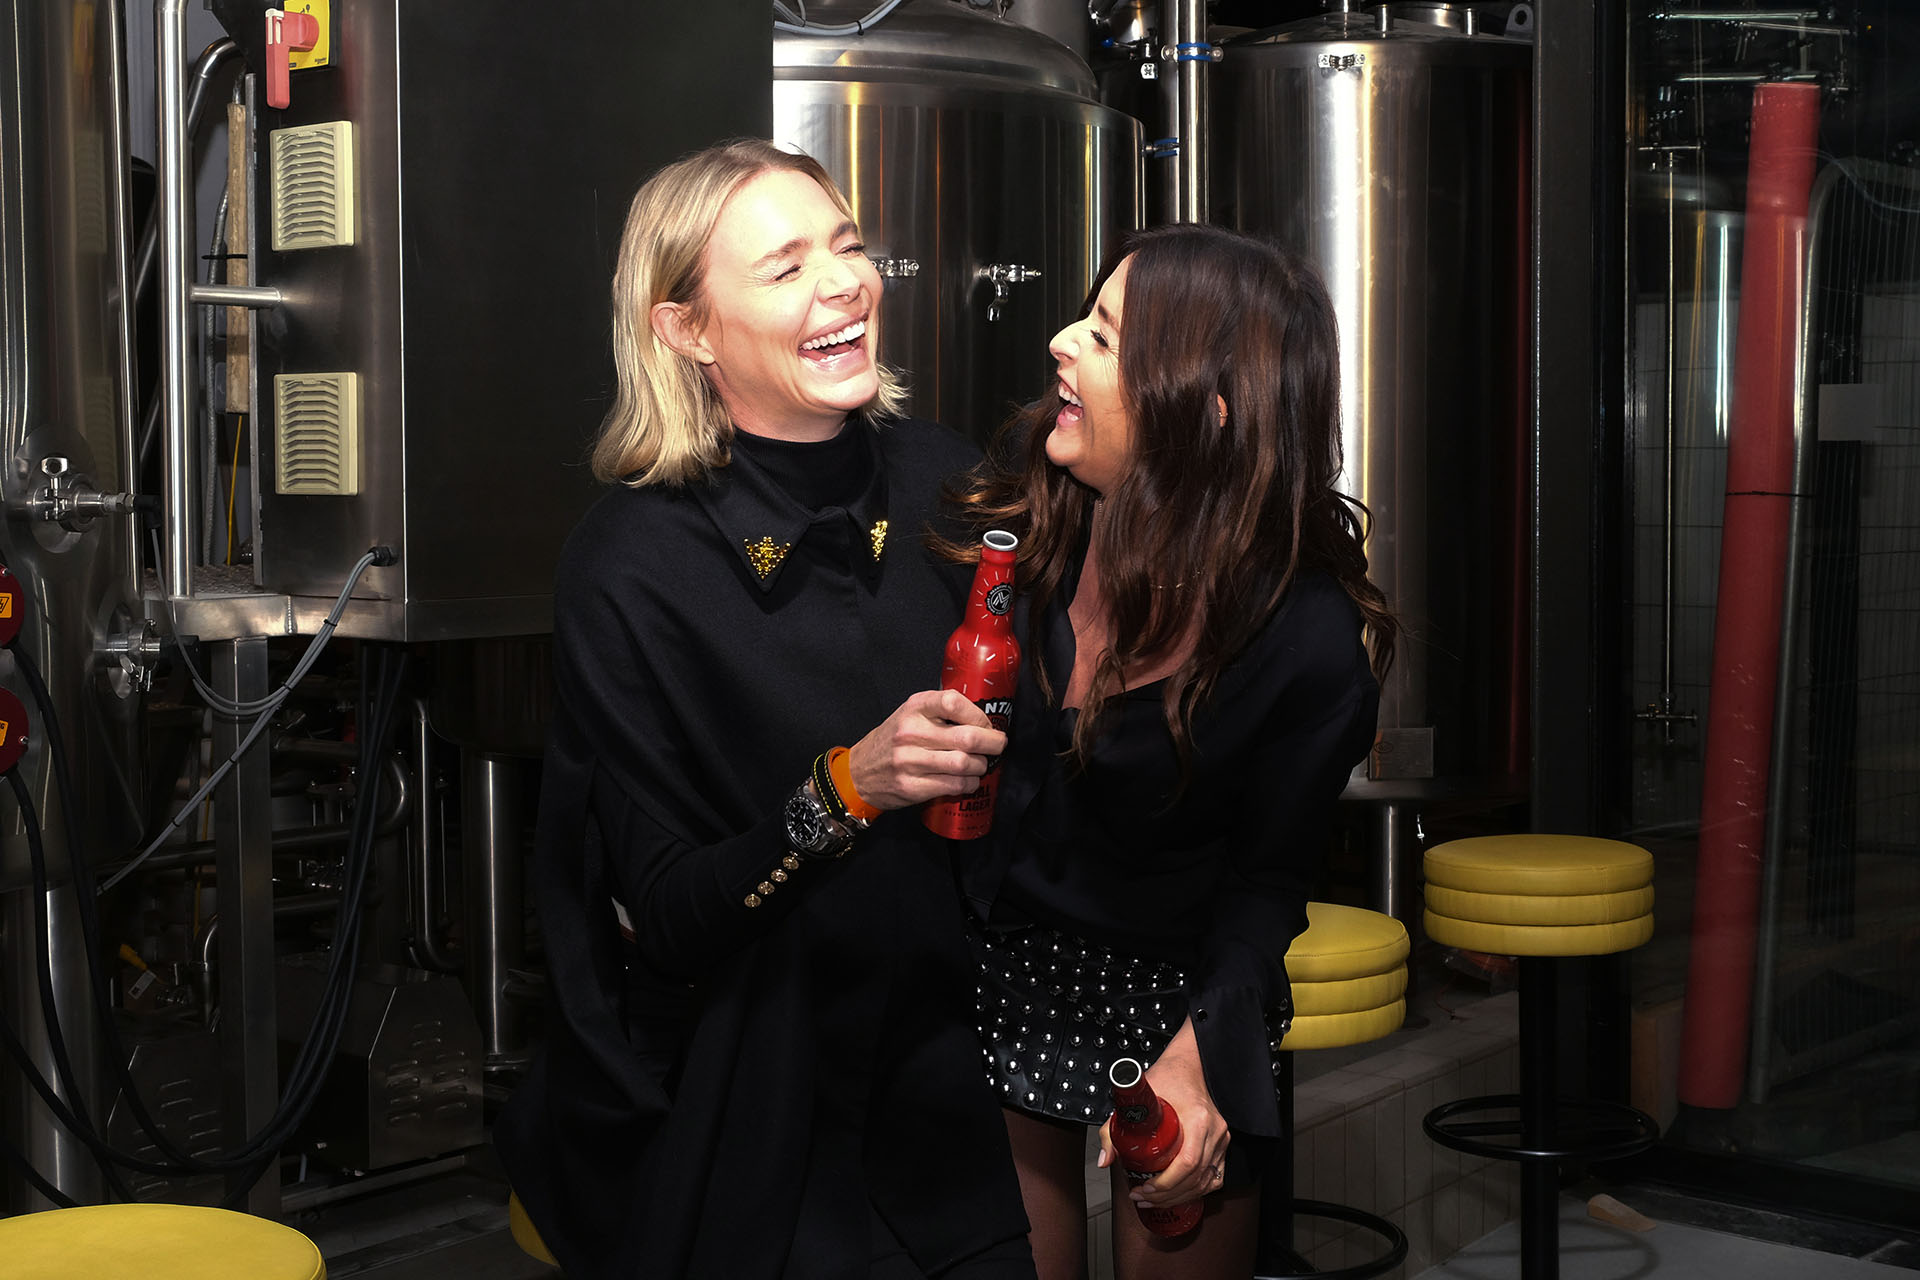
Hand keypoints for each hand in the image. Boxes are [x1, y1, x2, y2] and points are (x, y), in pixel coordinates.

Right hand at [847, 689, 1007, 810]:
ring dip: (981, 766)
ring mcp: (910, 761)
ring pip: (965, 763)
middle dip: (992, 743)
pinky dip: (969, 783)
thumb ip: (939, 711)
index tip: (986, 724)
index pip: (953, 702)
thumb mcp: (909, 714)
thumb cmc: (891, 741)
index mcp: (913, 708)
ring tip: (979, 764)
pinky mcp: (912, 786)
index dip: (978, 714)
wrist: (858, 772)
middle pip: (967, 737)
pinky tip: (968, 780)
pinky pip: (955, 785)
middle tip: (998, 745)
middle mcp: (911, 732)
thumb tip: (982, 719)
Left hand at [1095, 1022, 1229, 1207]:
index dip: (1166, 1183)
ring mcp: (1221, 1139)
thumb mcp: (1135, 1101)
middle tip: (1143, 1197)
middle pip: (1196, 1177)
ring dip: (1180, 1196)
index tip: (1145, 1188)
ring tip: (1155, 1198)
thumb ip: (1114, 1129)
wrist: (1188, 1068)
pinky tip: (1178, 1194)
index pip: (1187, 1162)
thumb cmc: (1166, 1080)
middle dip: (1167, 1195)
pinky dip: (1197, 1190)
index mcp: (1198, 1119)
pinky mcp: (1222, 1144)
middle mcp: (1214, 1131)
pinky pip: (1214, 1177)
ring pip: (1206, 1181)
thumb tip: (1105, 1160)